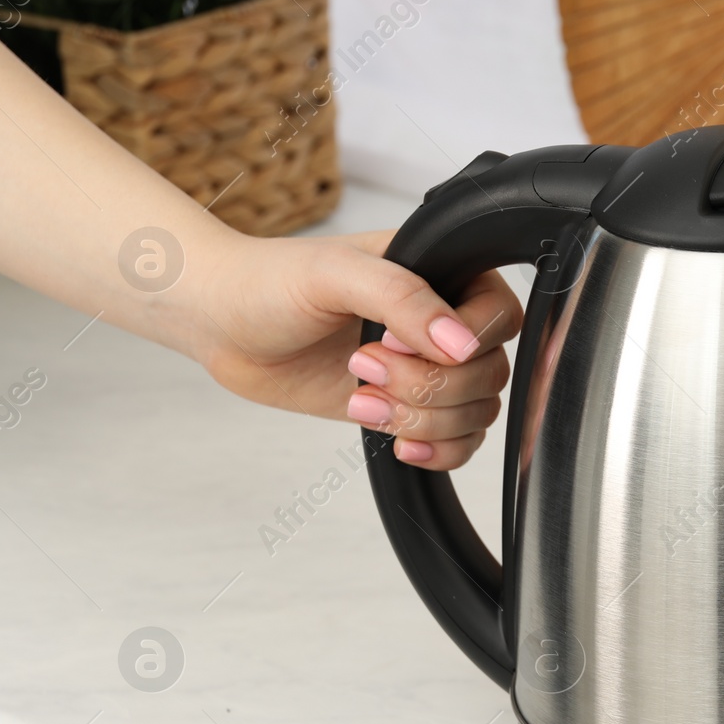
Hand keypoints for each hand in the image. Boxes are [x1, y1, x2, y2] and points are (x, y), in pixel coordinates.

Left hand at [192, 230, 521, 469]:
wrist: (223, 324)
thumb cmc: (269, 283)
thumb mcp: (334, 276)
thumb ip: (403, 299)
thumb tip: (463, 345)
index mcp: (442, 272)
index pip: (501, 317)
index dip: (462, 340)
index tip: (396, 340)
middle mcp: (443, 321)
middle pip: (490, 373)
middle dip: (427, 385)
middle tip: (362, 366)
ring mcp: (428, 367)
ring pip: (476, 412)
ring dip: (421, 418)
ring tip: (361, 398)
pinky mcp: (409, 407)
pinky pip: (459, 442)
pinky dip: (436, 450)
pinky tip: (397, 440)